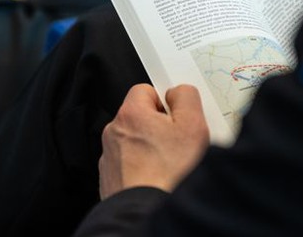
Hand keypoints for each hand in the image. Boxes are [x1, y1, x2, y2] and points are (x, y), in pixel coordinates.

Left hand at [99, 84, 209, 198]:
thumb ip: (186, 97)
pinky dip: (143, 168)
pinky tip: (159, 177)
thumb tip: (179, 92)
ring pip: (135, 142)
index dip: (164, 101)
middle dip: (159, 126)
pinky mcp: (111, 179)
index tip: (176, 115)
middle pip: (140, 117)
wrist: (148, 212)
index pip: (144, 90)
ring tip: (170, 165)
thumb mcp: (192, 125)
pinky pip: (130, 164)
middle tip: (179, 142)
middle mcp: (114, 133)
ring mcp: (109, 157)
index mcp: (131, 114)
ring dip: (151, 149)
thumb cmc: (169, 173)